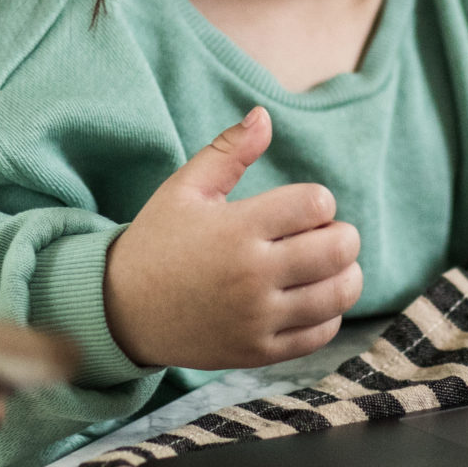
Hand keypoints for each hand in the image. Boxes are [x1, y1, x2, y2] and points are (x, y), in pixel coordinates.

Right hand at [102, 107, 362, 370]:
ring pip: (337, 294)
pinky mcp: (258, 351)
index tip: (303, 208)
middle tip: (326, 234)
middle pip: (339, 248)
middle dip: (342, 235)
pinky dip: (328, 314)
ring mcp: (257, 318)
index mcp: (237, 228)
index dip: (319, 200)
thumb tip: (265, 115)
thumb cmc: (158, 240)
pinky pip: (320, 334)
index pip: (316, 203)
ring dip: (345, 274)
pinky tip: (311, 298)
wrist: (122, 310)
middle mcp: (251, 275)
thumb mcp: (184, 188)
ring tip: (327, 266)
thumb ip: (229, 151)